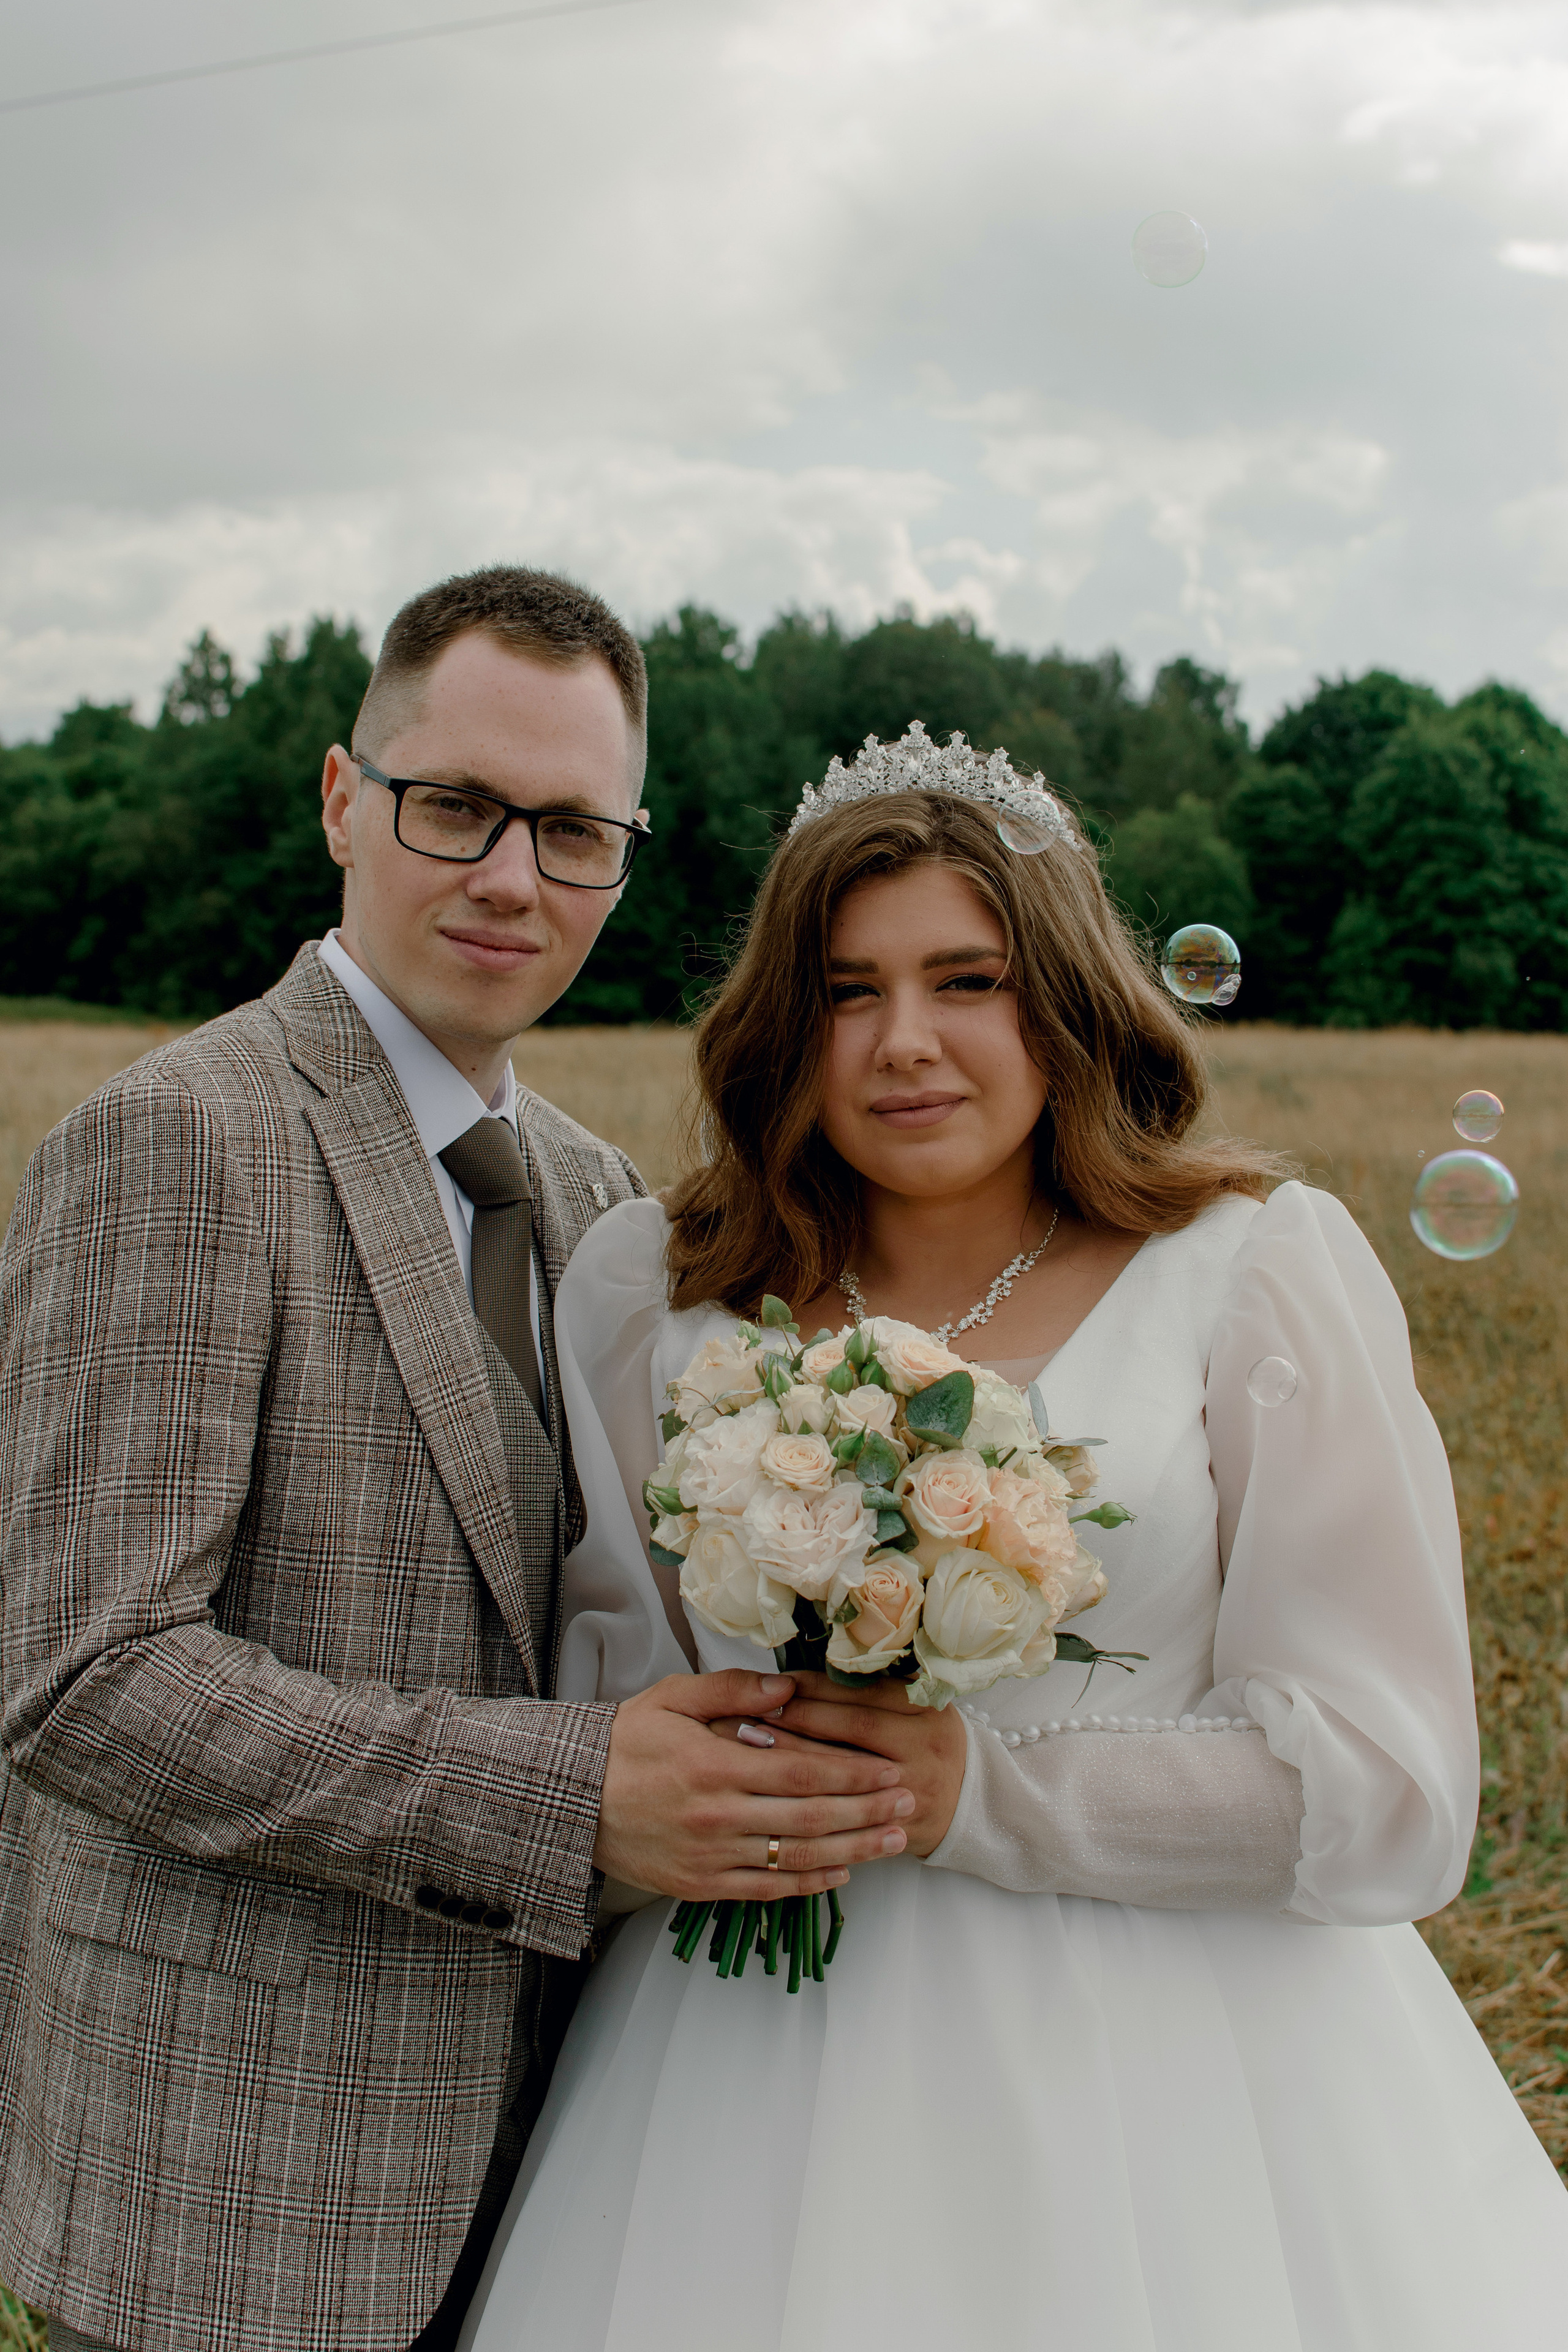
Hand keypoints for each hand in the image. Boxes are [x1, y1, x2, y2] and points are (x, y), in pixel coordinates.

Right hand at [592, 1669, 916, 1901]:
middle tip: (909, 1804)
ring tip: (893, 1842)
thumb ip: (732, 1690)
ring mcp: (710, 1857)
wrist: (570, 1800)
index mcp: (714, 1765)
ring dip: (852, 1850)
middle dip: (867, 1811)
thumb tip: (789, 1687)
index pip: (802, 1770)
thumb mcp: (672, 1699)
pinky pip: (765, 1890)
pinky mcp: (700, 1885)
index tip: (890, 1769)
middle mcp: (718, 1816)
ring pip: (796, 1858)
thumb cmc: (624, 1743)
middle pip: (811, 1816)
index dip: (852, 1772)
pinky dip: (807, 1885)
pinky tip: (841, 1874)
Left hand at [768, 1673, 967, 1857]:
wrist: (971, 1804)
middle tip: (752, 1711)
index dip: (815, 1687)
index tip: (775, 1683)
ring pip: (847, 1772)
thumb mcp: (915, 1710)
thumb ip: (872, 1693)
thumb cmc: (926, 1746)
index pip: (862, 1693)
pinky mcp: (899, 1828)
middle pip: (854, 1727)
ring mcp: (913, 1790)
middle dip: (799, 1717)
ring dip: (796, 1757)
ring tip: (755, 1745)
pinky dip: (810, 1804)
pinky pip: (848, 1817)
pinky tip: (775, 1795)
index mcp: (924, 1710)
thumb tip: (803, 1674)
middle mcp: (923, 1745)